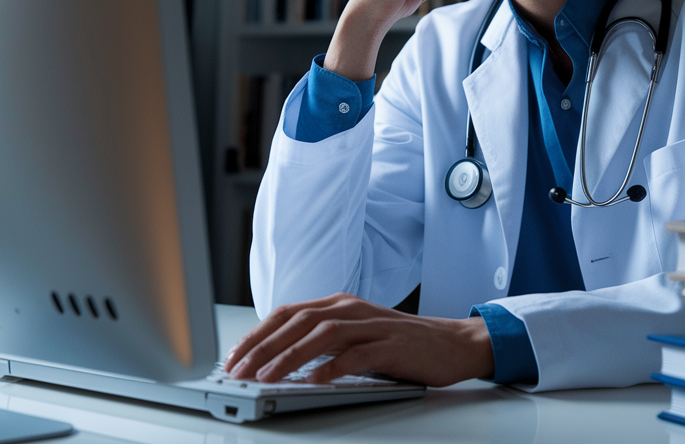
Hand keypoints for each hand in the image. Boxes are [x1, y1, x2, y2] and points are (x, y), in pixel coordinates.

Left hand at [223, 293, 493, 386]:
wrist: (451, 343)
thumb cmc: (400, 343)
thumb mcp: (355, 335)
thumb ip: (322, 341)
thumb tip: (278, 359)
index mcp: (338, 303)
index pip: (287, 313)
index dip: (258, 333)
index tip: (234, 356)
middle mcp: (351, 308)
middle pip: (298, 320)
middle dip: (263, 346)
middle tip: (239, 369)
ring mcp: (372, 324)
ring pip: (322, 334)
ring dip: (289, 356)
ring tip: (266, 376)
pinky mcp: (391, 344)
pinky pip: (357, 354)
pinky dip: (333, 367)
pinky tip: (315, 381)